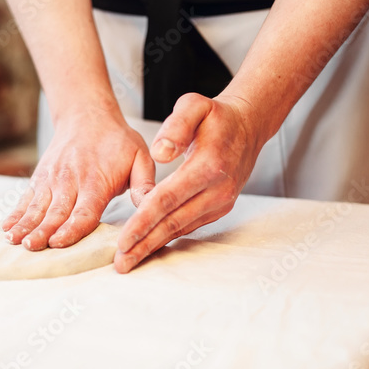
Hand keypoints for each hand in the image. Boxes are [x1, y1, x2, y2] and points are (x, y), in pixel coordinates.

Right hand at [3, 104, 155, 249]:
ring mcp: (51, 180)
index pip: (83, 211)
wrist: (87, 115)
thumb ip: (145, 184)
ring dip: (24, 225)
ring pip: (37, 207)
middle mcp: (70, 182)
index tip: (58, 243)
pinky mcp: (40, 179)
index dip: (71, 229)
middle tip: (31, 248)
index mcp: (95, 182)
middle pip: (56, 213)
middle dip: (42, 232)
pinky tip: (6, 229)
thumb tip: (152, 205)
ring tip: (13, 240)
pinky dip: (15, 214)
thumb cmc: (117, 141)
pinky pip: (25, 199)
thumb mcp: (140, 156)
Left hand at [114, 93, 265, 272]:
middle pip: (173, 222)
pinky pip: (189, 226)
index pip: (168, 200)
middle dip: (144, 244)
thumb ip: (176, 125)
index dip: (143, 221)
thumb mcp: (195, 105)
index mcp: (207, 166)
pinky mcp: (219, 208)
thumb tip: (160, 153)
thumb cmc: (216, 116)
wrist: (248, 127)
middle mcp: (217, 190)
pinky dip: (167, 238)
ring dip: (153, 246)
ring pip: (181, 229)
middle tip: (121, 263)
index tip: (123, 240)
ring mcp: (220, 202)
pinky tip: (148, 247)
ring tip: (129, 261)